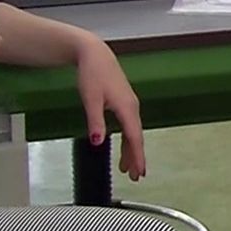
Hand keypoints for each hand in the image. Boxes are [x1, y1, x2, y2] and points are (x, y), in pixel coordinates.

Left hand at [77, 37, 146, 180]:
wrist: (94, 54)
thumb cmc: (92, 73)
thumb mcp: (90, 99)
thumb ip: (95, 121)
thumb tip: (99, 142)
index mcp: (126, 108)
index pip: (134, 138)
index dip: (137, 156)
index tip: (140, 172)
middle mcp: (132, 107)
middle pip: (136, 137)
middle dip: (137, 157)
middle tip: (136, 176)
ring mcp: (129, 105)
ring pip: (133, 132)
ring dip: (131, 150)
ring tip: (128, 168)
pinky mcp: (124, 102)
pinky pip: (129, 126)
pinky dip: (128, 139)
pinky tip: (124, 147)